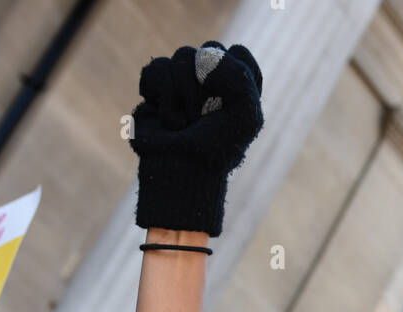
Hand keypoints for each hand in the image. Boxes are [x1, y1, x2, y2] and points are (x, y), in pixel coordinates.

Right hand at [130, 40, 263, 236]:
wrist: (181, 172)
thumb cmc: (218, 148)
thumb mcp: (246, 115)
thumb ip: (239, 74)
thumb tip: (201, 59)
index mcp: (239, 89)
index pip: (240, 55)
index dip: (234, 75)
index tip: (230, 105)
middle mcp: (212, 83)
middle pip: (210, 49)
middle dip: (208, 84)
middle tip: (206, 115)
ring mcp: (183, 85)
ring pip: (182, 55)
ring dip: (185, 93)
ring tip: (186, 121)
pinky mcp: (157, 91)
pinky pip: (157, 67)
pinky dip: (162, 94)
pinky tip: (167, 118)